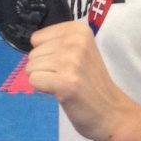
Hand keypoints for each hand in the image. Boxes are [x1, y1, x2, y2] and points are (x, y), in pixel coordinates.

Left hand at [26, 20, 132, 140]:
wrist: (110, 110)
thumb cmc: (90, 83)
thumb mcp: (79, 52)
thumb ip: (56, 45)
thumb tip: (29, 53)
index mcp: (78, 30)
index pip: (37, 38)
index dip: (47, 54)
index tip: (66, 64)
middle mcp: (75, 41)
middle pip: (33, 53)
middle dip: (45, 68)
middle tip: (67, 77)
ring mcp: (71, 61)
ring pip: (31, 67)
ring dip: (44, 79)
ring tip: (65, 84)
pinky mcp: (65, 82)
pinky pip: (34, 81)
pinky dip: (43, 89)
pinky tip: (62, 92)